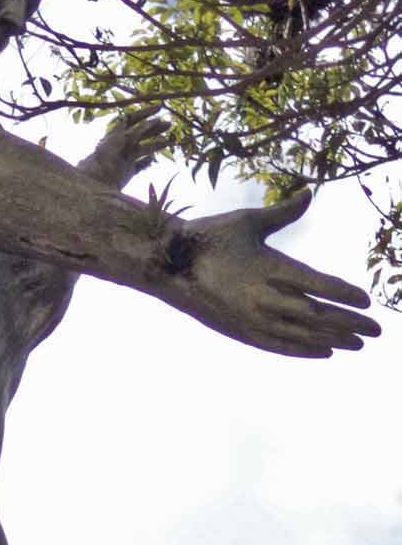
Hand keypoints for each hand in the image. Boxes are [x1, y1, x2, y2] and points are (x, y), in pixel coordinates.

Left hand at [78, 105, 170, 191]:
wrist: (94, 183)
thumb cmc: (104, 161)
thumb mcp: (121, 142)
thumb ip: (136, 133)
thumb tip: (153, 122)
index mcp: (117, 135)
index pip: (132, 119)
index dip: (146, 112)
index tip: (160, 107)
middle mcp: (121, 146)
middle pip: (140, 133)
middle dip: (155, 128)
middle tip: (169, 124)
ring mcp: (125, 159)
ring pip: (143, 149)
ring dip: (156, 144)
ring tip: (170, 141)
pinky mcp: (127, 173)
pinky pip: (139, 165)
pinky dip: (147, 162)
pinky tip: (154, 160)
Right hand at [165, 190, 380, 356]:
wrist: (169, 266)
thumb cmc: (210, 238)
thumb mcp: (247, 220)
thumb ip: (283, 211)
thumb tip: (310, 191)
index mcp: (270, 267)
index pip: (319, 285)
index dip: (345, 294)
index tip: (367, 301)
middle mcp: (265, 298)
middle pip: (317, 316)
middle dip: (350, 323)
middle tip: (376, 330)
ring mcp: (252, 319)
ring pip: (302, 335)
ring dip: (333, 340)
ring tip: (358, 344)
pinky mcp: (240, 332)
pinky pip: (279, 346)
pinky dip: (303, 351)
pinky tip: (323, 352)